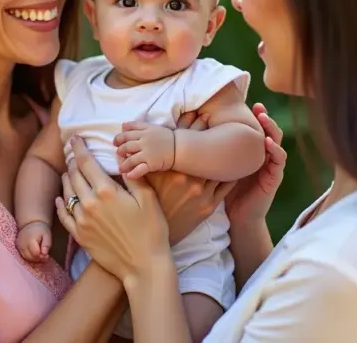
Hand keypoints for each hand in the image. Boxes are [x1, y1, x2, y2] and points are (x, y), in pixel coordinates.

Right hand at [16, 221, 51, 262]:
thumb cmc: (41, 230)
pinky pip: (23, 255)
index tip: (47, 256)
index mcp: (30, 240)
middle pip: (30, 257)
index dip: (42, 257)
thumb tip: (45, 254)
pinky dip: (29, 257)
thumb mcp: (47, 235)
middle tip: (45, 256)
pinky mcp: (17, 247)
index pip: (35, 254)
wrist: (32, 223)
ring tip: (40, 255)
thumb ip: (47, 245)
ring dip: (34, 259)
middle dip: (38, 259)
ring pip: (26, 258)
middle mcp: (22, 243)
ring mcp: (18, 245)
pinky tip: (35, 254)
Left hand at [55, 136, 169, 281]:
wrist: (143, 266)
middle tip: (72, 152)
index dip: (79, 148)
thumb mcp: (148, 199)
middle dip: (72, 161)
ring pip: (67, 193)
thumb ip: (132, 176)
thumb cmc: (151, 231)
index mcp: (106, 191)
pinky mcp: (80, 236)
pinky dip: (60, 204)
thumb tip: (121, 157)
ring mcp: (82, 221)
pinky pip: (64, 216)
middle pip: (75, 176)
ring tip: (69, 171)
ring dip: (67, 179)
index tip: (74, 139)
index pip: (87, 163)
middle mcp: (89, 204)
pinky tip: (59, 199)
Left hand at [114, 121, 175, 178]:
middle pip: (127, 146)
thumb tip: (122, 125)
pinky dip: (133, 173)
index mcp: (143, 132)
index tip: (115, 142)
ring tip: (121, 168)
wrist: (179, 147)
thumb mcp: (151, 127)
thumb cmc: (165, 137)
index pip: (126, 134)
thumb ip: (137, 125)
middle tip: (117, 154)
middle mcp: (144, 142)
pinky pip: (140, 169)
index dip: (118, 138)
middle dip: (120, 151)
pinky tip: (129, 175)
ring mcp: (147, 153)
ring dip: (124, 164)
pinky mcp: (152, 164)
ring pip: (131, 159)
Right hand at [146, 112, 234, 244]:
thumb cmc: (143, 212)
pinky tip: (237, 162)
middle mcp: (188, 178)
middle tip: (217, 116)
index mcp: (169, 170)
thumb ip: (133, 165)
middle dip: (211, 131)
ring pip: (219, 164)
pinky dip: (232, 173)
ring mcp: (201, 193)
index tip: (197, 111)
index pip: (184, 140)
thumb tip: (118, 148)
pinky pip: (226, 186)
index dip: (191, 124)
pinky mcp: (210, 206)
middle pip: (205, 148)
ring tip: (233, 135)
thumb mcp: (137, 186)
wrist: (153, 244)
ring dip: (226, 149)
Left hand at [224, 103, 286, 225]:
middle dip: (264, 116)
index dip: (251, 115)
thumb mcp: (219, 167)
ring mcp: (270, 165)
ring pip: (276, 141)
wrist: (238, 218)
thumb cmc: (225, 192)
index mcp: (250, 151)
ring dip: (271, 128)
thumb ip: (214, 151)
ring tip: (264, 118)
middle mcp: (262, 155)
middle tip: (258, 106)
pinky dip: (275, 150)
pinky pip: (279, 161)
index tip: (244, 102)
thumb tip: (191, 131)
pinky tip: (268, 143)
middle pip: (267, 130)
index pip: (253, 128)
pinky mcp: (275, 178)